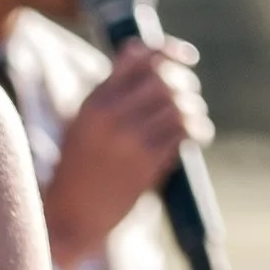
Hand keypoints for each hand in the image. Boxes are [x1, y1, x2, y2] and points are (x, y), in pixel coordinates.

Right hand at [42, 40, 212, 269]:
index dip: (170, 51)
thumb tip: (144, 50)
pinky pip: (183, 132)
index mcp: (94, 102)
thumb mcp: (84, 122)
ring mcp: (128, 139)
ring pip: (178, 104)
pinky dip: (198, 129)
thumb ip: (111, 89)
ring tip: (194, 118)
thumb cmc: (79, 171)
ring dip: (194, 108)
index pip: (140, 57)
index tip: (190, 57)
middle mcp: (110, 115)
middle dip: (185, 83)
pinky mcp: (145, 163)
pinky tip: (198, 135)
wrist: (70, 219)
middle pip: (164, 78)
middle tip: (190, 96)